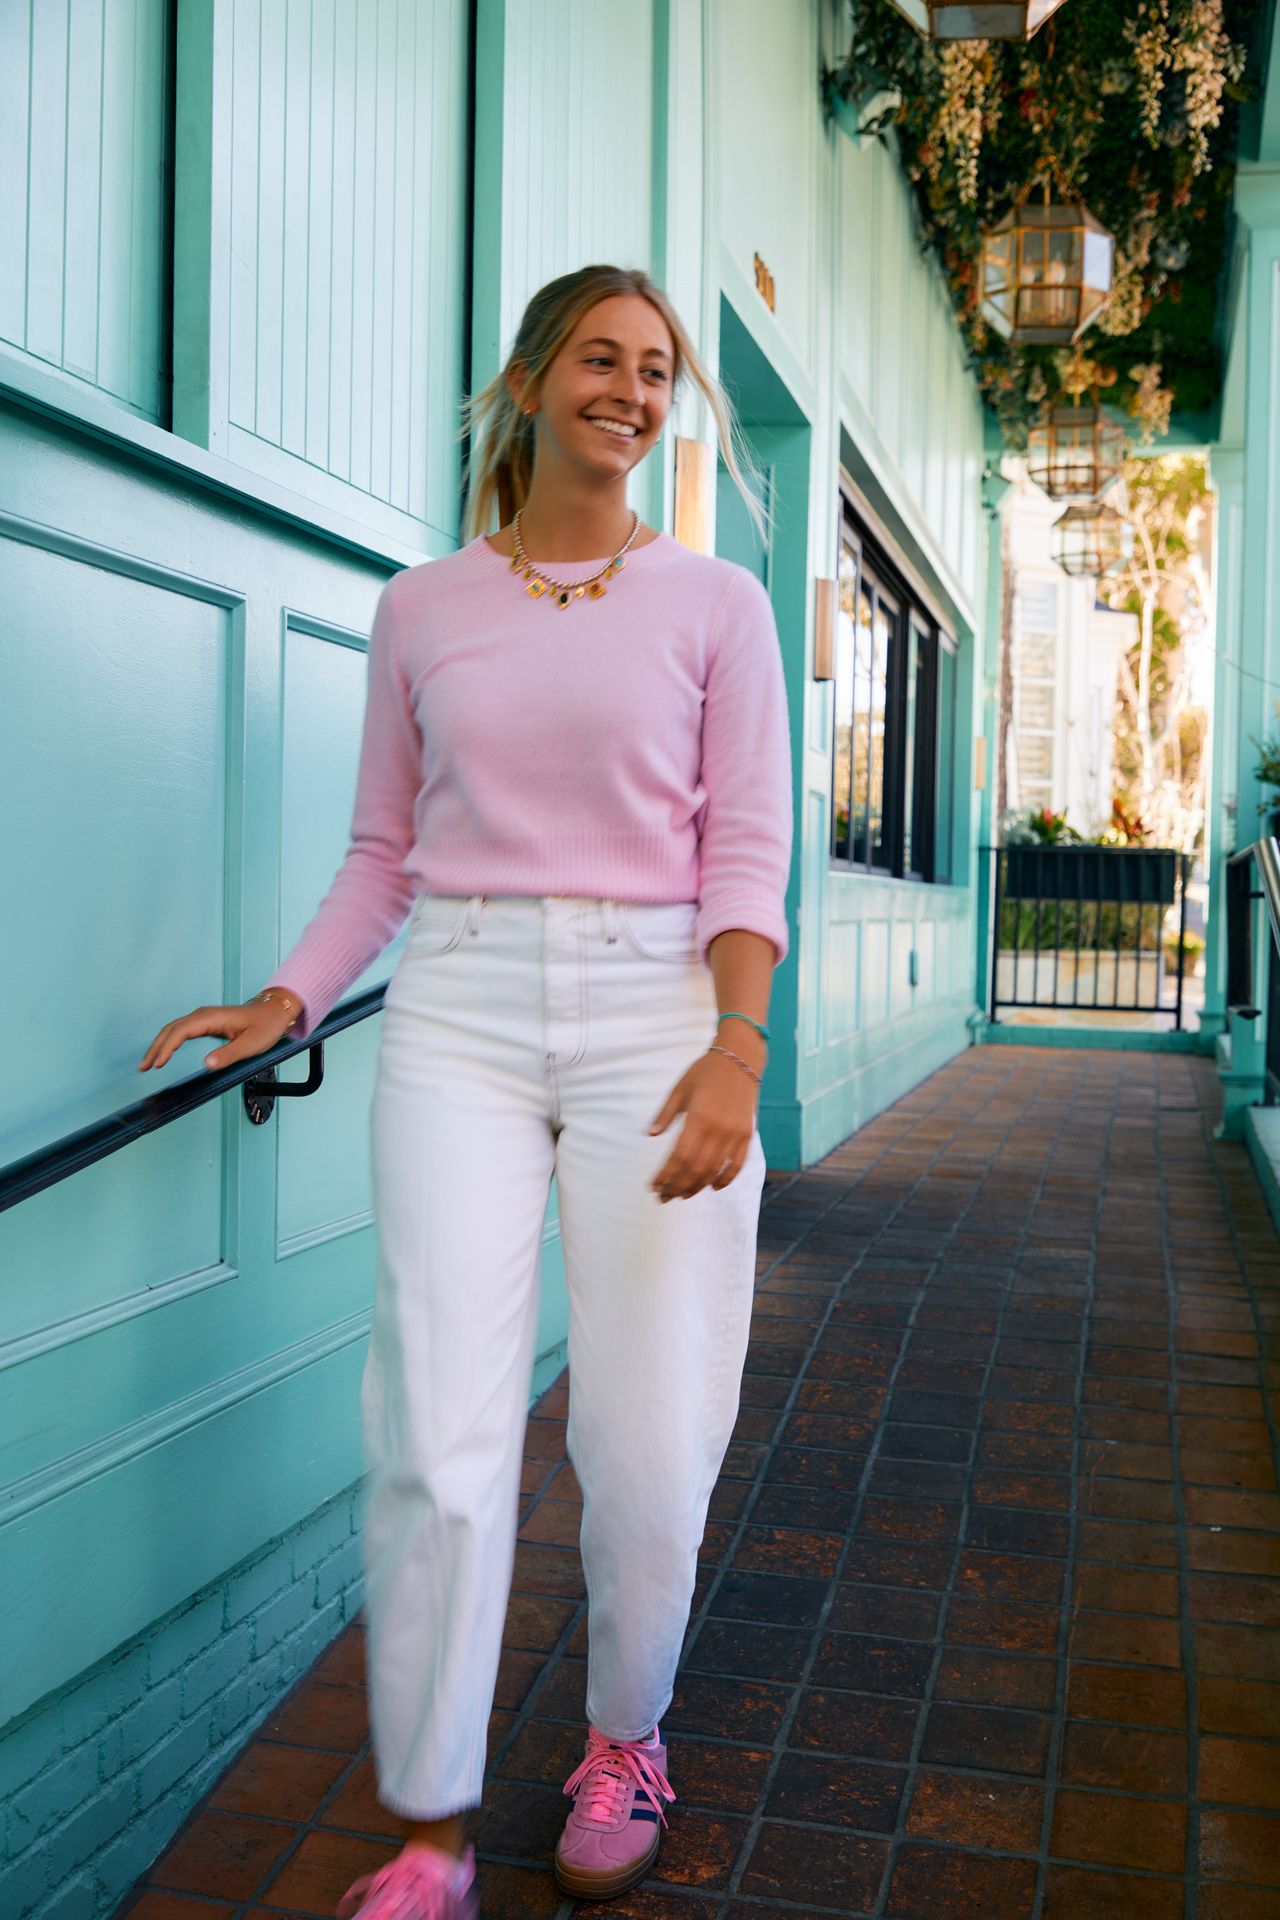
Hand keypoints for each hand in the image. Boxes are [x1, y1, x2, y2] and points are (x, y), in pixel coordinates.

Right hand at [137, 994, 301, 1073]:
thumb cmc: (265, 1025)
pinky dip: (169, 1041)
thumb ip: (229, 1054)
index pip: (180, 1031)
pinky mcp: (205, 1023)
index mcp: (211, 1018)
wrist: (274, 1011)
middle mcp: (203, 1015)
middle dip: (156, 1048)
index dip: (166, 1047)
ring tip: (148, 1063)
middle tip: (144, 1066)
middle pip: (171, 1030)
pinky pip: (181, 1031)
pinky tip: (164, 1053)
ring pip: (173, 1029)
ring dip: (159, 1045)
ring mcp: (203, 1018)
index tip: (158, 1063)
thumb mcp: (252, 1044)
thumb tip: (208, 1064)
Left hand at [647, 1049, 757, 1201]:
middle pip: (696, 1169)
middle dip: (677, 1186)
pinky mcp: (746, 1135)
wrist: (739, 1060)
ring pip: (714, 1170)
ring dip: (697, 1186)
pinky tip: (712, 1187)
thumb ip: (665, 1114)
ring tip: (682, 1195)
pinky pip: (737, 1164)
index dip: (666, 1175)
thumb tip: (649, 1134)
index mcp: (699, 1118)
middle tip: (664, 1197)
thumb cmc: (705, 1072)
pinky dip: (725, 1179)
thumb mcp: (680, 1089)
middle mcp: (718, 1130)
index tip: (653, 1186)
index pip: (679, 1156)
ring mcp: (735, 1134)